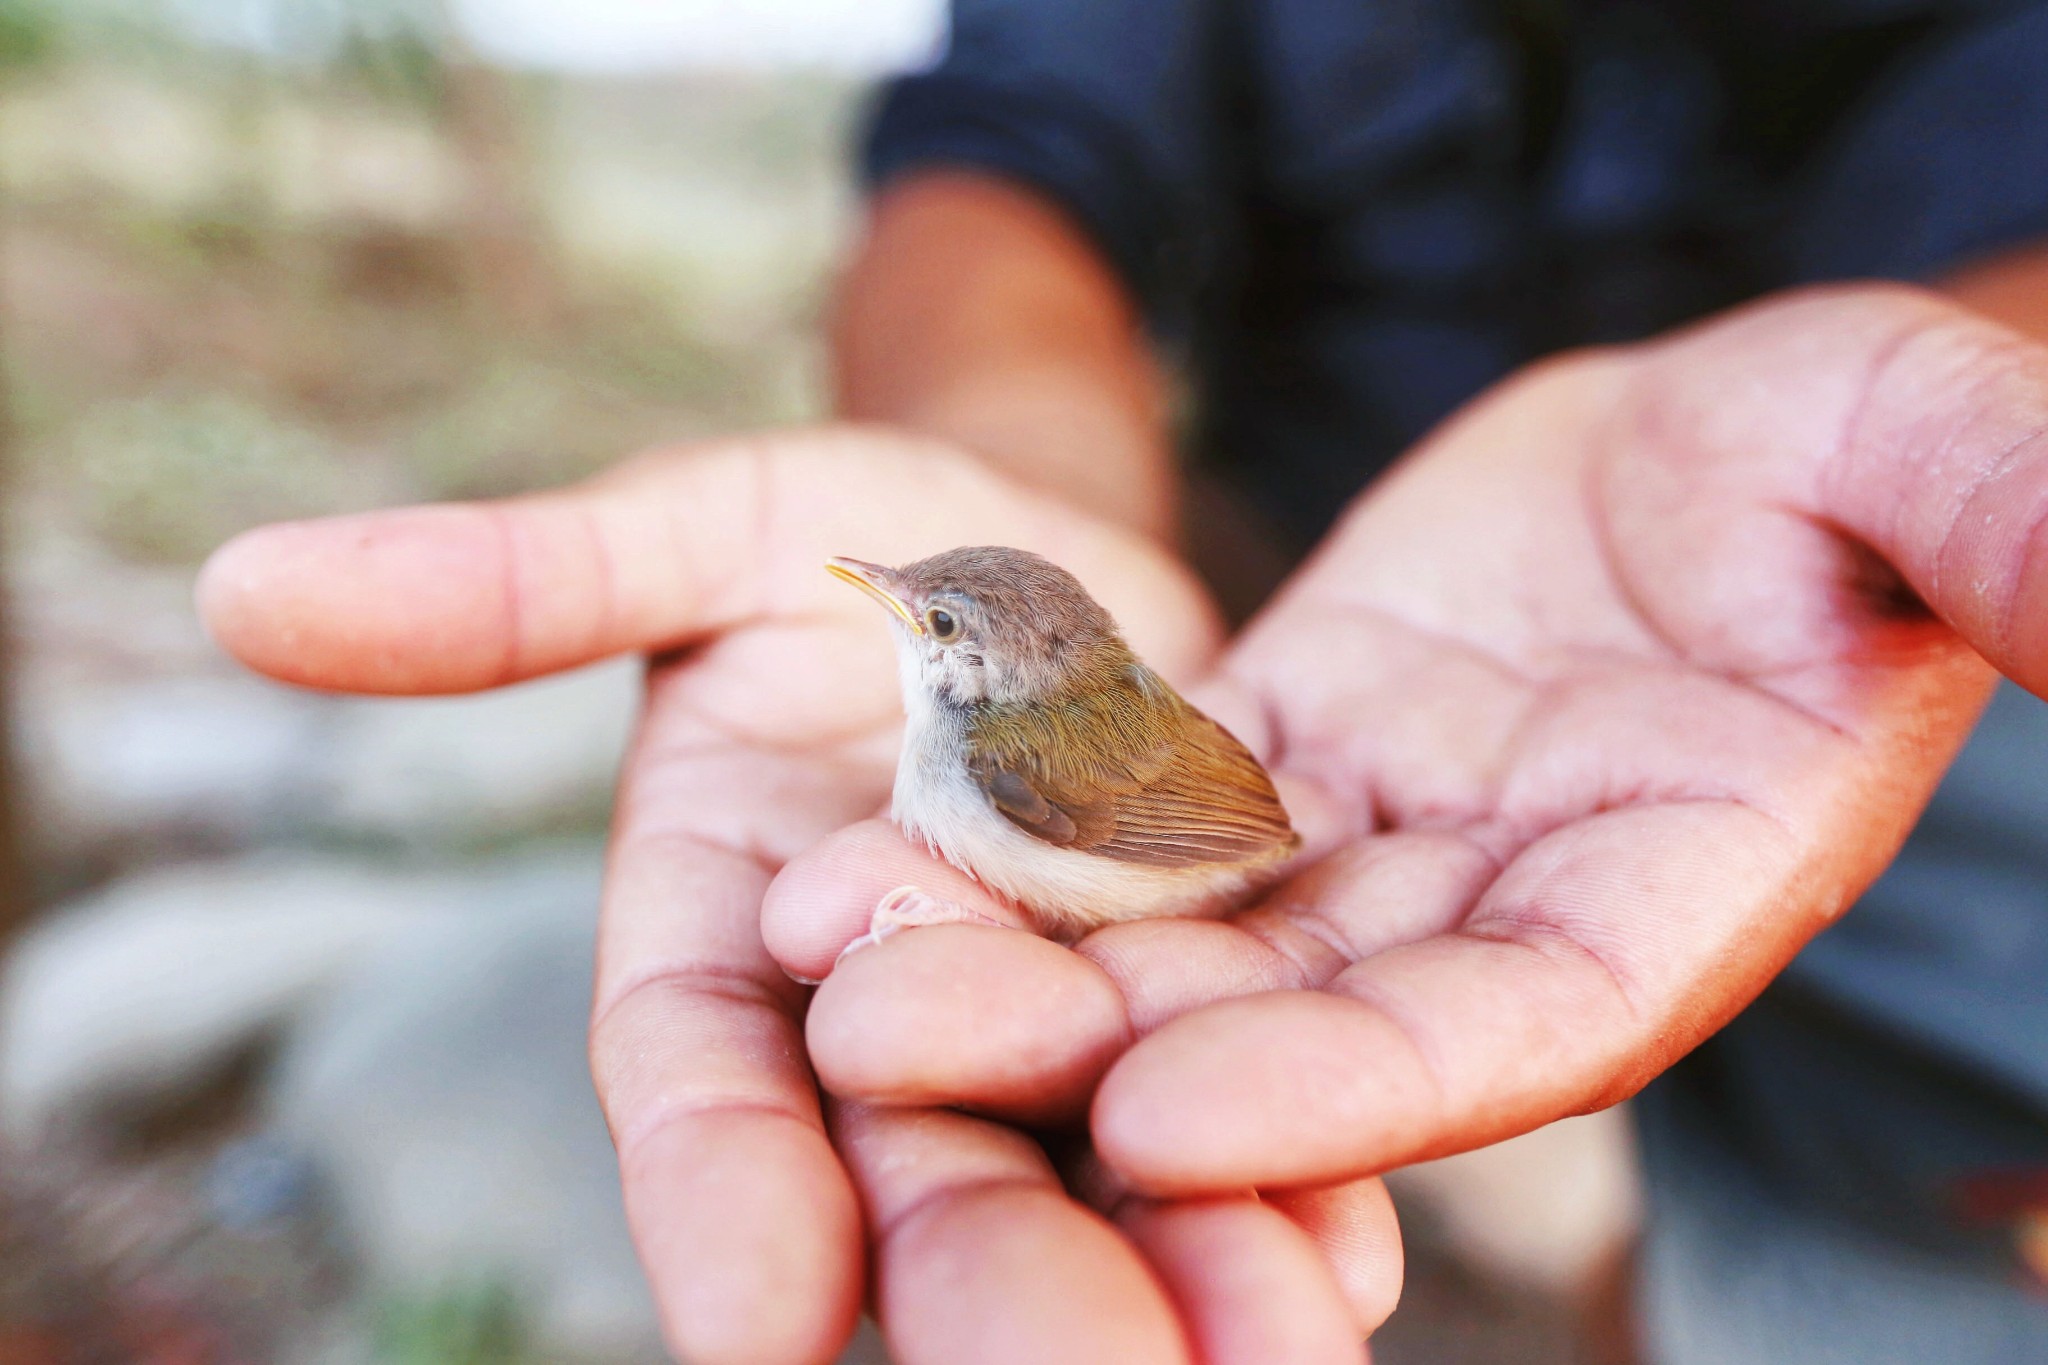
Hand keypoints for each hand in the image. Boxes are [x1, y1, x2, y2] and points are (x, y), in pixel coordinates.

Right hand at [198, 426, 1401, 1363]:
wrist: (1044, 566)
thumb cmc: (846, 543)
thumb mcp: (701, 527)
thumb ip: (518, 580)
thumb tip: (246, 589)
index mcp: (726, 934)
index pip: (693, 1079)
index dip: (714, 1187)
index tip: (756, 1316)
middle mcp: (875, 1023)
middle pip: (902, 1171)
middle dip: (976, 1282)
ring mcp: (1038, 1033)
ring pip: (1076, 1179)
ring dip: (1158, 1278)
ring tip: (1261, 1356)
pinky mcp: (1183, 1015)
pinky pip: (1223, 1121)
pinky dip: (1274, 1198)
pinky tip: (1344, 1270)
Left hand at [768, 286, 2047, 1208]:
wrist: (1688, 452)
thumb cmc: (1827, 455)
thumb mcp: (1909, 457)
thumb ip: (1994, 529)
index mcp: (1668, 897)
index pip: (1512, 1030)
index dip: (1351, 1081)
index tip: (1168, 1110)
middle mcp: (1494, 924)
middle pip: (1293, 1019)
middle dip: (1101, 1043)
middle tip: (890, 1048)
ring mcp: (1367, 867)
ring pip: (1174, 941)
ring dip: (1004, 958)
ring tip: (822, 961)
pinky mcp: (1266, 786)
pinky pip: (1126, 834)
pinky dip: (1007, 854)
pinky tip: (858, 855)